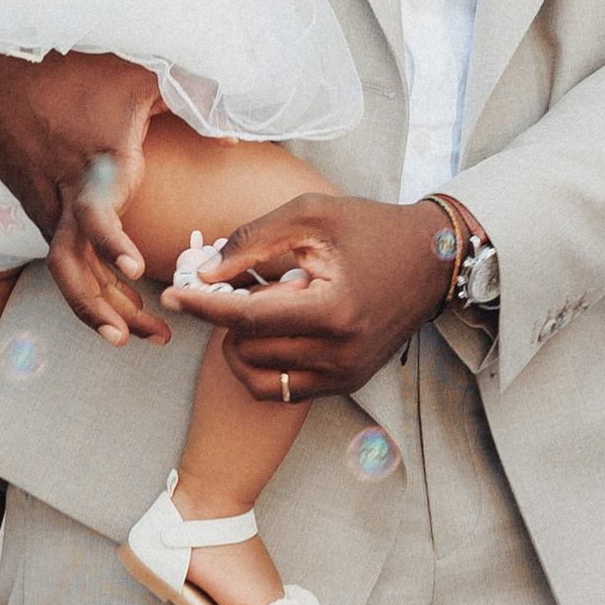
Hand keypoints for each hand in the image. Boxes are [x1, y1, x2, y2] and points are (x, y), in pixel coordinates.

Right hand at [0, 49, 170, 344]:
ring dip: (95, 307)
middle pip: (71, 265)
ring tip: (132, 337)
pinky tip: (120, 301)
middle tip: (142, 336)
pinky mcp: (37, 209)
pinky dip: (87, 283)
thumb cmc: (73, 68)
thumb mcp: (138, 73)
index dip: (112, 244)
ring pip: (63, 271)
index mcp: (95, 163)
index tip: (138, 271)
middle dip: (103, 307)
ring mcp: (45, 205)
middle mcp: (66, 193)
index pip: (94, 215)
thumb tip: (234, 136)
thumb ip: (190, 100)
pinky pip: (61, 257)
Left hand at [165, 192, 452, 398]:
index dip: (203, 306)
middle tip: (232, 286)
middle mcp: (341, 353)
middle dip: (227, 318)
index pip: (247, 318)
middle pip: (248, 349)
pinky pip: (282, 389)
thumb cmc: (370, 229)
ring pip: (260, 375)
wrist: (431, 261)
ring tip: (257, 305)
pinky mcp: (347, 383)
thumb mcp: (310, 216)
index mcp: (333, 310)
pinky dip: (263, 363)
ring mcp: (346, 374)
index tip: (173, 295)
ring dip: (242, 343)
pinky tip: (267, 330)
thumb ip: (252, 241)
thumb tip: (203, 271)